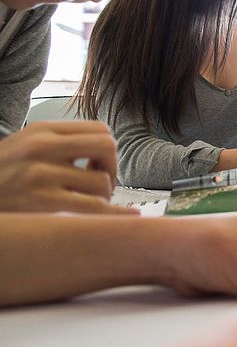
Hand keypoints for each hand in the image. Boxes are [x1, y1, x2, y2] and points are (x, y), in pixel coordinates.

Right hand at [0, 120, 134, 213]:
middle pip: (107, 147)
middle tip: (100, 183)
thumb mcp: (24, 146)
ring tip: (85, 202)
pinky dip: (110, 213)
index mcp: (42, 130)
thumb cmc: (0, 175)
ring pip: (102, 182)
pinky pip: (93, 207)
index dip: (107, 150)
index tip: (98, 165)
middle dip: (112, 168)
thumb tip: (104, 151)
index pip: (100, 130)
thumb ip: (59, 144)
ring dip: (103, 196)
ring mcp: (41, 174)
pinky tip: (114, 217)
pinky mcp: (41, 202)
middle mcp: (42, 147)